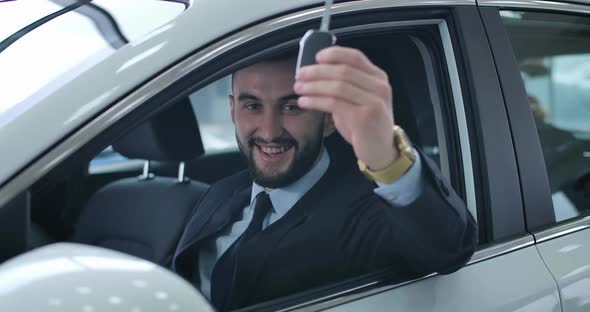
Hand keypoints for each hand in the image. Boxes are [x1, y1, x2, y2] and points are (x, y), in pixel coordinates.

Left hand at [294, 46, 397, 169]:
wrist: (381, 151)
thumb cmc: (365, 125)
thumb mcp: (359, 100)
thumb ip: (345, 85)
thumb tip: (315, 74)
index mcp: (378, 78)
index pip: (355, 57)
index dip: (335, 54)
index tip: (316, 56)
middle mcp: (379, 87)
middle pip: (343, 71)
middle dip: (317, 71)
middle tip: (300, 74)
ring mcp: (373, 102)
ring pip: (337, 86)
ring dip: (313, 86)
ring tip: (299, 88)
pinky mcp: (364, 117)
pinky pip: (334, 103)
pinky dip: (316, 101)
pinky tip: (305, 102)